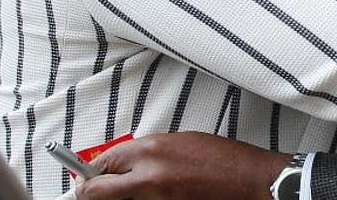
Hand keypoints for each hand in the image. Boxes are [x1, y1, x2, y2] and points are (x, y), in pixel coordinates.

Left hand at [76, 133, 289, 199]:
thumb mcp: (180, 142)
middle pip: (96, 191)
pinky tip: (155, 198)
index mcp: (152, 150)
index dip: (91, 171)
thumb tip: (124, 162)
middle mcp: (149, 175)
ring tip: (136, 193)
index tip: (86, 175)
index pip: (103, 162)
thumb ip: (148, 153)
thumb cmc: (224, 159)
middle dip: (89, 191)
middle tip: (88, 191)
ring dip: (120, 199)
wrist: (250, 181)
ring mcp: (156, 198)